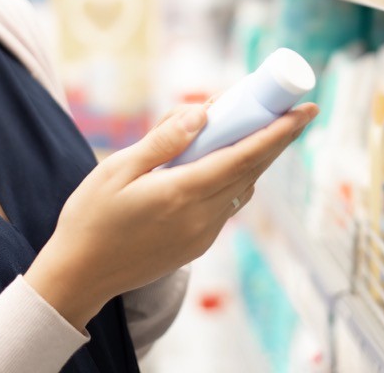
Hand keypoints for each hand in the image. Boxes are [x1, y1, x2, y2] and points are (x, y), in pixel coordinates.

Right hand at [25, 100, 317, 328]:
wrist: (79, 276)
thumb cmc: (90, 218)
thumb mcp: (118, 169)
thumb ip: (163, 140)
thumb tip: (203, 112)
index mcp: (182, 194)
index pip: (245, 157)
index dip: (279, 132)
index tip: (305, 109)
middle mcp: (202, 218)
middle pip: (252, 170)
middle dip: (276, 138)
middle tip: (292, 108)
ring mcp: (202, 235)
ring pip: (242, 188)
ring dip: (254, 157)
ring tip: (257, 126)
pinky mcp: (197, 245)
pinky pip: (227, 203)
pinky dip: (234, 176)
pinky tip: (223, 158)